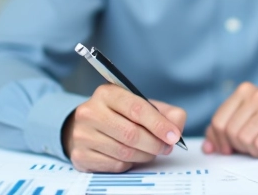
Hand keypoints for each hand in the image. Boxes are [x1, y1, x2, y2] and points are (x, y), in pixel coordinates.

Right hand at [63, 84, 186, 172]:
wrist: (85, 127)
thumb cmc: (119, 115)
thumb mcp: (142, 105)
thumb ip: (165, 113)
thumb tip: (177, 127)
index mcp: (107, 93)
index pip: (137, 109)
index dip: (158, 124)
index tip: (174, 136)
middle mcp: (90, 112)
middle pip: (131, 134)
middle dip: (155, 144)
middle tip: (166, 147)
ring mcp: (83, 135)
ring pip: (124, 152)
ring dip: (145, 155)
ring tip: (151, 151)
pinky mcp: (80, 155)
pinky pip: (115, 165)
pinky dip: (130, 164)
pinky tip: (132, 156)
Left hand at [203, 82, 257, 157]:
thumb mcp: (250, 120)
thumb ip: (225, 130)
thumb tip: (207, 148)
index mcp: (244, 91)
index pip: (217, 122)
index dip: (221, 141)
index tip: (231, 148)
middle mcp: (257, 95)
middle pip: (230, 133)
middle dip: (240, 146)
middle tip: (255, 144)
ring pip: (244, 140)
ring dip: (255, 150)